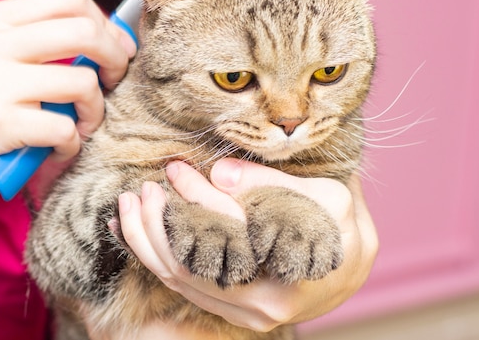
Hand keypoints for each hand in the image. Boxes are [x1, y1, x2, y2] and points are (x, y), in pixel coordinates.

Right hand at [0, 0, 135, 210]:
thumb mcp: (3, 60)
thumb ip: (50, 40)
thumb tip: (118, 36)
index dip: (106, 24)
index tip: (117, 50)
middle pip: (85, 31)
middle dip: (115, 60)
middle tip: (111, 83)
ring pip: (84, 82)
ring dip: (94, 112)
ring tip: (79, 125)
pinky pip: (66, 128)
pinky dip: (73, 145)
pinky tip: (57, 149)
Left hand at [118, 159, 377, 331]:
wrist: (351, 266)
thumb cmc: (343, 228)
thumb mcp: (328, 197)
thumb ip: (270, 185)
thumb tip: (218, 172)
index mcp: (283, 276)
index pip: (222, 236)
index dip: (194, 198)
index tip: (176, 168)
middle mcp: (256, 305)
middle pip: (185, 266)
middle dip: (155, 224)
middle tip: (143, 189)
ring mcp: (240, 310)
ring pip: (176, 279)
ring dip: (145, 241)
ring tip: (127, 206)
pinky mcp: (229, 306)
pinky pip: (181, 284)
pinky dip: (154, 256)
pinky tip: (133, 233)